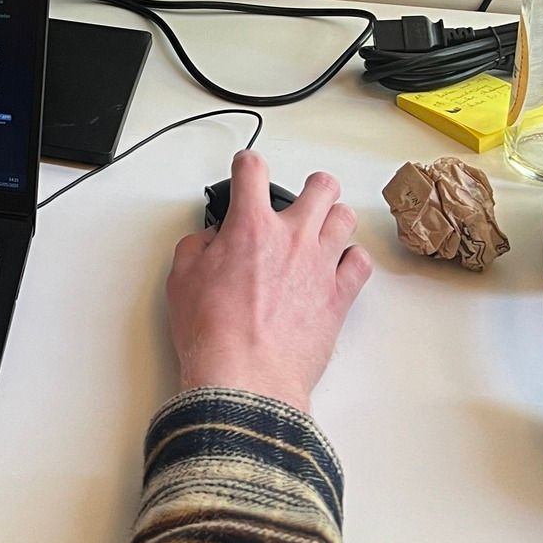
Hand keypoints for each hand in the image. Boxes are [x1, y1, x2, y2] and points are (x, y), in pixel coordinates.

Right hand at [166, 150, 371, 416]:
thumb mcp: (181, 280)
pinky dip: (352, 260)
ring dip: (334, 219)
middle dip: (312, 186)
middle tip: (302, 198)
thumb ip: (196, 247)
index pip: (253, 170)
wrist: (246, 378)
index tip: (246, 169)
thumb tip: (209, 241)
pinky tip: (339, 266)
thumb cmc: (214, 334)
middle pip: (321, 186)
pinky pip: (361, 263)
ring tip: (323, 230)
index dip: (247, 164)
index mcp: (250, 226)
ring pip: (345, 218)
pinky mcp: (339, 297)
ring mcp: (321, 265)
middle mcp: (292, 238)